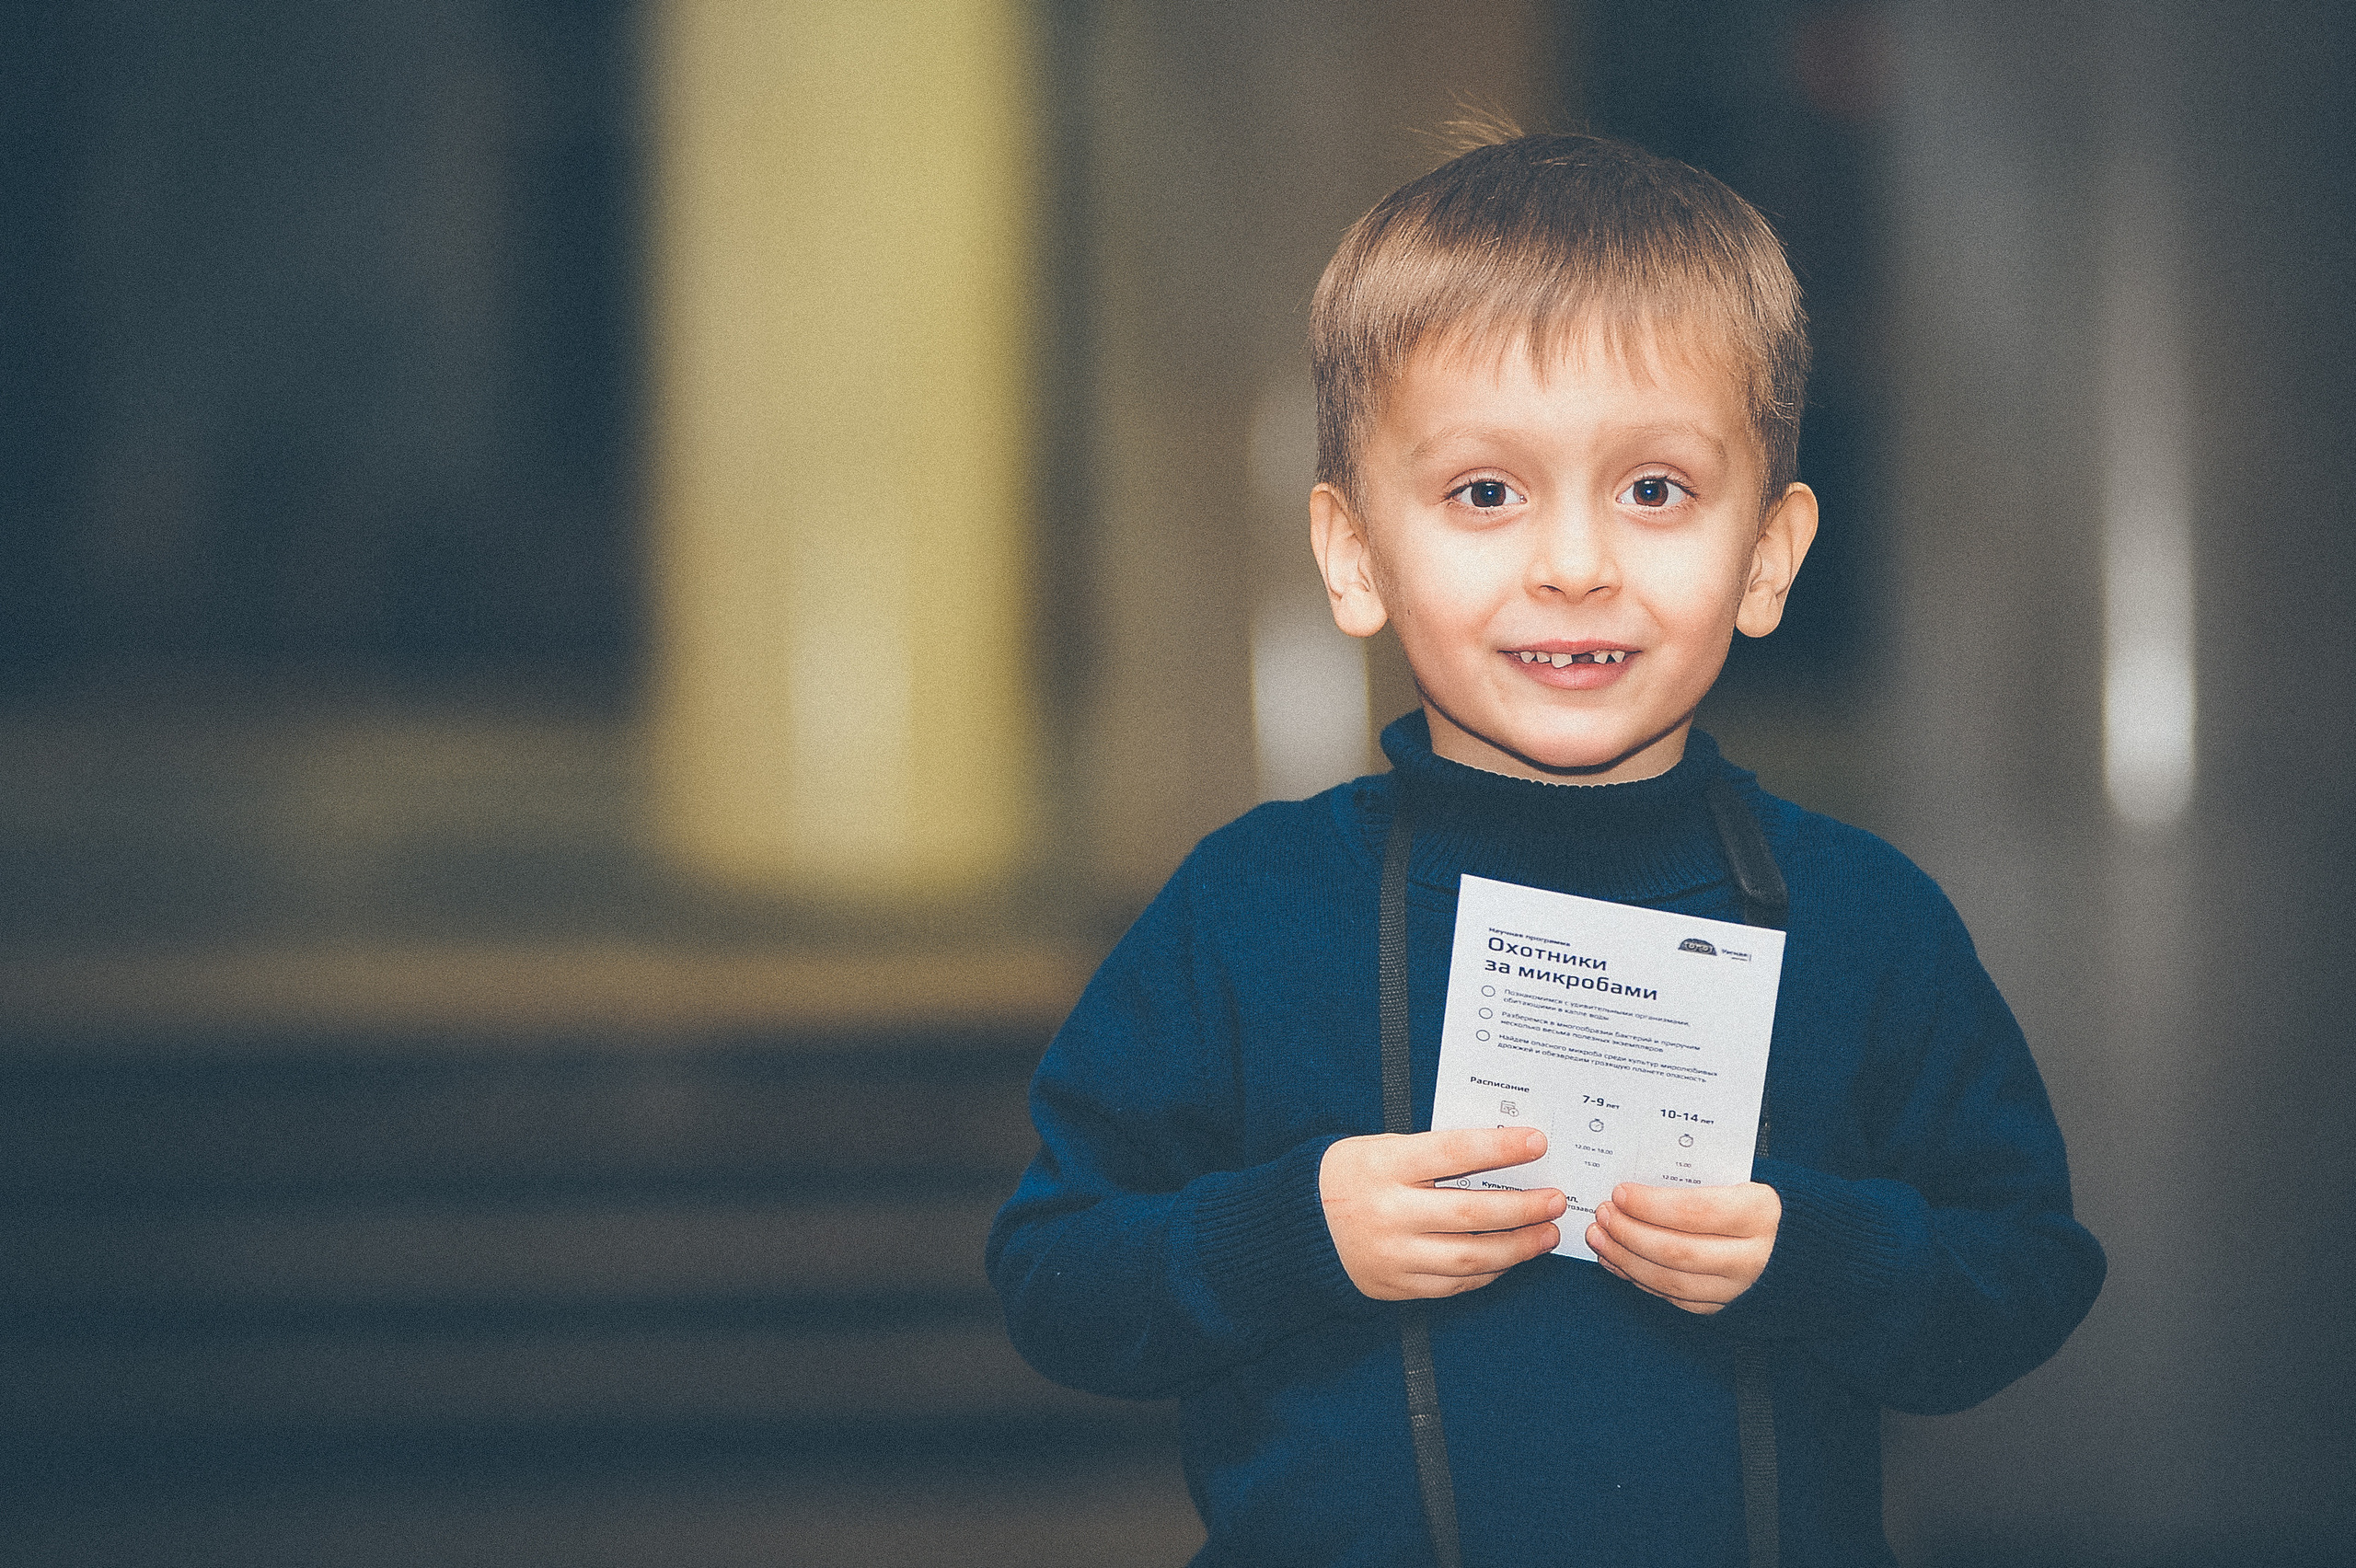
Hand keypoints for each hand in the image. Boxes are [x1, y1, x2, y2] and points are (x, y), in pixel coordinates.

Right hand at [1319, 1127, 1564, 1299]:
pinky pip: (1454, 1285)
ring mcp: (1393, 1254)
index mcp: (1384, 1165)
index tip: (1538, 1141)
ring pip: (1470, 1257)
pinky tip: (1509, 1258)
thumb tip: (1499, 1152)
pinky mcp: (1396, 1285)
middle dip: (1523, 1208)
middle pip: (1471, 1213)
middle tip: (1556, 1199)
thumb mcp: (1379, 1147)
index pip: (1454, 1153)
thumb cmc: (1348, 1175)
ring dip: (1517, 1247)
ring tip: (1546, 1235)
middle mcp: (1389, 1212)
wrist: (1296, 1226)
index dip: (1500, 1147)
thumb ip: (1431, 1153)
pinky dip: (1488, 1272)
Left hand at [1587, 1181, 1780, 1314]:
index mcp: (1761, 1215)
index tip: (1620, 1193)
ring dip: (1627, 1260)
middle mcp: (1752, 1257)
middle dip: (1629, 1233)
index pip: (1693, 1211)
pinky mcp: (1731, 1308)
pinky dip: (1643, 1281)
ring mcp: (1741, 1289)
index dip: (1650, 1205)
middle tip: (1602, 1215)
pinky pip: (1678, 1299)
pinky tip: (1621, 1263)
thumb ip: (1710, 1179)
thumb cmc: (1785, 1207)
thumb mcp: (1757, 1180)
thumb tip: (1650, 1174)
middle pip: (1675, 1251)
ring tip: (1601, 1239)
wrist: (1830, 1255)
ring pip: (1671, 1281)